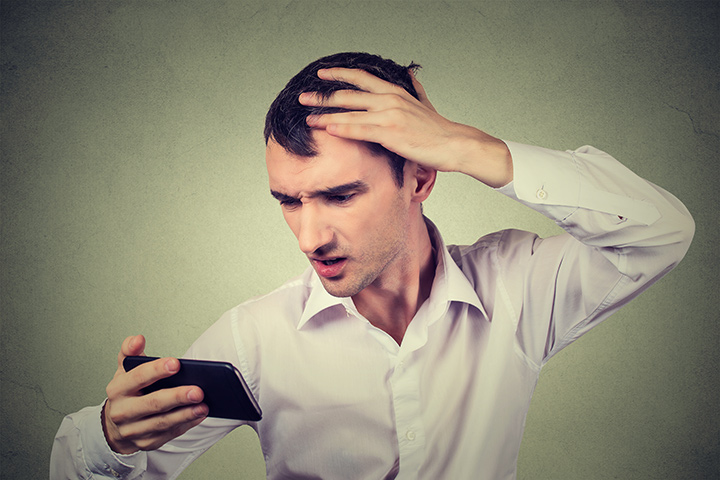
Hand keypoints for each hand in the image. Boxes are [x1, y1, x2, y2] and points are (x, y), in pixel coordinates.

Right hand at [102, 335, 207, 453]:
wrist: (114, 425)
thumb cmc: (127, 392)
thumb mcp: (124, 370)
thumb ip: (130, 351)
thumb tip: (138, 339)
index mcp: (118, 389)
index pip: (138, 378)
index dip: (156, 370)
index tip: (176, 363)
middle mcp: (123, 411)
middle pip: (152, 403)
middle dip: (176, 397)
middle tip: (198, 390)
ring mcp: (134, 430)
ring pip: (162, 422)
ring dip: (185, 414)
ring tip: (204, 405)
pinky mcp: (146, 442)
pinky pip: (169, 433)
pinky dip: (186, 424)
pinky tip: (199, 414)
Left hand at [300, 68, 512, 187]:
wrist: (453, 144)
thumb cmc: (438, 129)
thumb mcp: (424, 102)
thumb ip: (414, 89)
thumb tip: (410, 75)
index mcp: (394, 92)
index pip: (361, 78)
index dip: (339, 75)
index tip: (321, 75)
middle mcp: (389, 99)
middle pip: (348, 94)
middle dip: (323, 96)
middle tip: (304, 97)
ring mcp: (389, 115)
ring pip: (349, 113)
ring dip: (325, 115)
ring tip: (308, 117)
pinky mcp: (390, 133)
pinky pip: (360, 130)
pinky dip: (341, 129)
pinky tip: (327, 129)